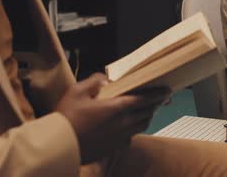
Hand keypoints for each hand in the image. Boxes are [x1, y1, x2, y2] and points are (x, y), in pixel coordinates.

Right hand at [55, 73, 170, 163]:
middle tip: (162, 98)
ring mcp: (120, 137)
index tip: (167, 91)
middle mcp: (123, 123)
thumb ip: (94, 81)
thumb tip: (105, 79)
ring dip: (148, 116)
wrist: (60, 145)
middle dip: (156, 104)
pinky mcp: (114, 147)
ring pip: (142, 125)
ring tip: (150, 110)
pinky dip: (137, 128)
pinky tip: (132, 124)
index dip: (157, 94)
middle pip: (146, 112)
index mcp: (116, 108)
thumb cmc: (67, 117)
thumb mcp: (77, 91)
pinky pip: (132, 136)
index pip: (143, 99)